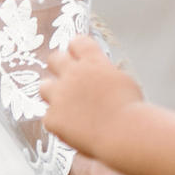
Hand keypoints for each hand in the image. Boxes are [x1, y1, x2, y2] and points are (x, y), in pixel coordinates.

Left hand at [42, 38, 136, 152]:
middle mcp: (72, 74)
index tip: (80, 55)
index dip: (78, 49)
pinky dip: (60, 122)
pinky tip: (72, 129)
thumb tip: (98, 76)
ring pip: (44, 87)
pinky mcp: (52, 118)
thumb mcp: (121, 81)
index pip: (77, 42)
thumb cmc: (130, 108)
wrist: (123, 132)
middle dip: (60, 66)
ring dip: (54, 93)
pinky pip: (50, 117)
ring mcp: (59, 96)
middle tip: (68, 77)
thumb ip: (104, 74)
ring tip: (65, 104)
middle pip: (55, 58)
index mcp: (93, 61)